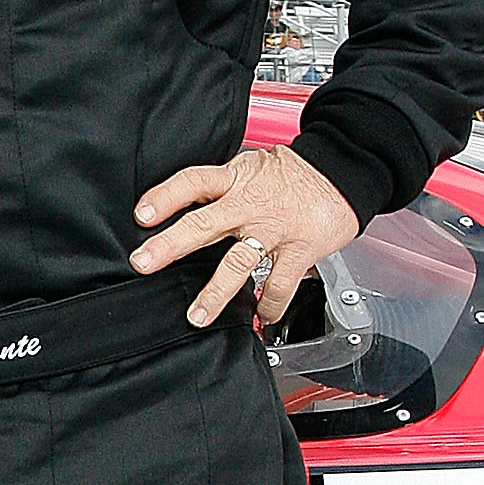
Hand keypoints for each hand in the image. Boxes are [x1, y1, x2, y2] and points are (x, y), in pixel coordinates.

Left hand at [131, 142, 358, 328]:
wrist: (342, 170)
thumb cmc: (291, 174)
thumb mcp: (249, 167)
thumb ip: (219, 187)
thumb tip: (182, 205)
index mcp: (234, 179)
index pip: (193, 182)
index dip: (166, 197)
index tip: (142, 215)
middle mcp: (249, 204)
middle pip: (204, 224)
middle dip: (170, 246)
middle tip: (144, 263)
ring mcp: (274, 230)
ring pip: (238, 263)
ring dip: (215, 292)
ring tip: (197, 315)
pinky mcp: (300, 250)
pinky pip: (279, 284)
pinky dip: (269, 305)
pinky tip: (260, 317)